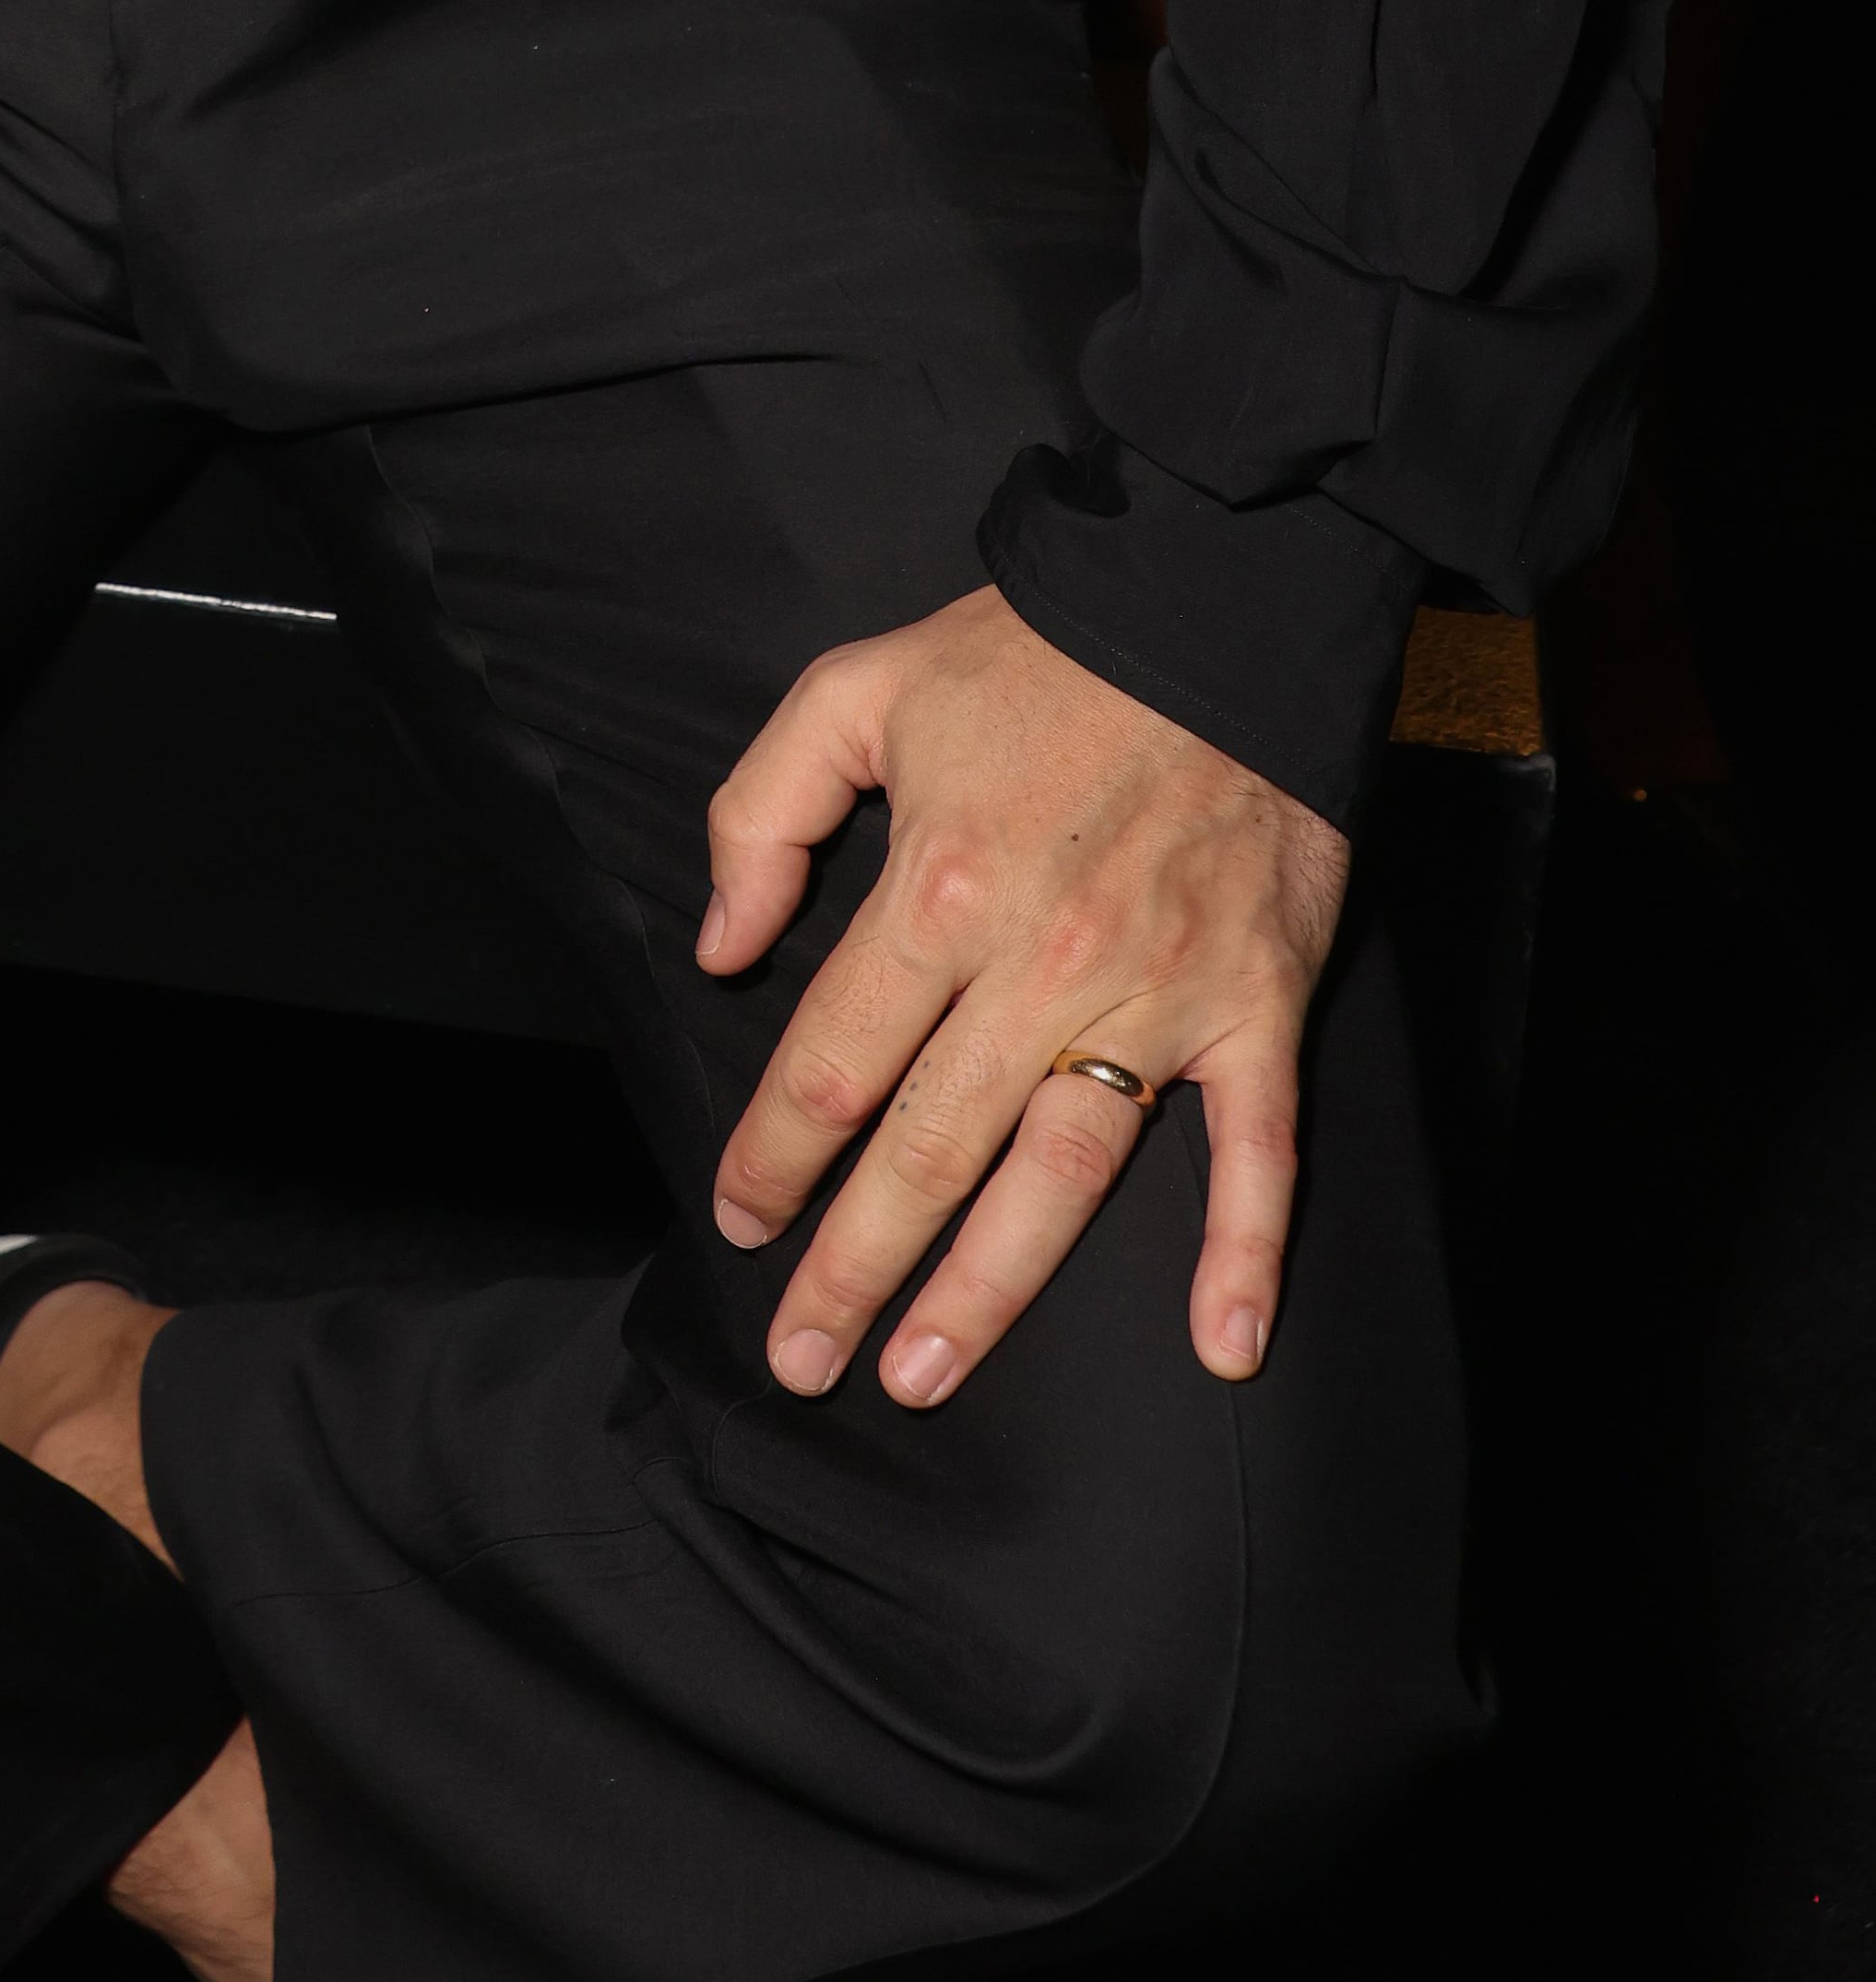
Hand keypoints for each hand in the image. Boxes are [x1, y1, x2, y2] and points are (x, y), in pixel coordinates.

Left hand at [698, 584, 1350, 1404]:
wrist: (1210, 607)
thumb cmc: (1026, 654)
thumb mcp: (852, 690)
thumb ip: (761, 814)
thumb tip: (723, 946)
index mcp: (936, 890)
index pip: (830, 1064)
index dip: (773, 1156)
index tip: (742, 1222)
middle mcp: (1043, 965)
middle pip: (928, 1151)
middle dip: (854, 1265)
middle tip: (806, 1359)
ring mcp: (1159, 997)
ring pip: (1063, 1180)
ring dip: (990, 1291)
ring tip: (923, 1374)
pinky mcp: (1258, 1005)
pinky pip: (1257, 1154)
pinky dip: (1246, 1257)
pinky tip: (1222, 1351)